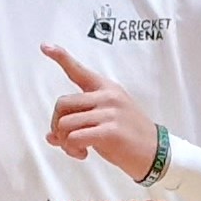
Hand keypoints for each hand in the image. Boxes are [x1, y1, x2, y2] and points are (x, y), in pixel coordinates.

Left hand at [41, 45, 160, 180]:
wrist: (156, 153)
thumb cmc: (128, 137)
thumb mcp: (105, 122)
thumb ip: (79, 123)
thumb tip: (51, 136)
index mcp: (106, 89)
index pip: (79, 70)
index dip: (60, 57)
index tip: (45, 46)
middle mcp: (107, 96)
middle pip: (62, 103)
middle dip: (56, 124)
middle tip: (65, 140)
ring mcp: (109, 112)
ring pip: (65, 123)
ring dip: (64, 141)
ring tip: (76, 149)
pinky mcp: (110, 131)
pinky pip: (74, 137)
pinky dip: (72, 149)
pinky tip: (84, 154)